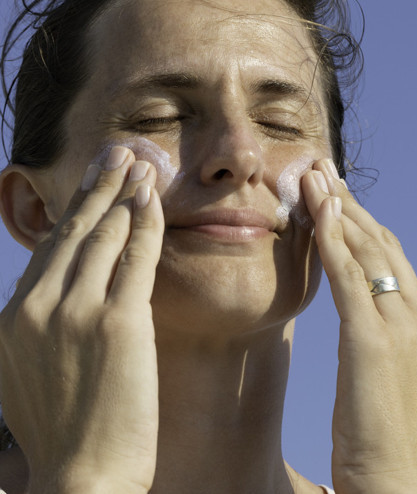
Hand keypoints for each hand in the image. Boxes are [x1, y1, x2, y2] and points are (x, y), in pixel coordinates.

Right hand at [0, 148, 163, 493]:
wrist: (83, 478)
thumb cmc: (68, 437)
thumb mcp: (30, 378)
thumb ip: (37, 336)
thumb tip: (49, 308)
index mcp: (12, 320)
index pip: (48, 253)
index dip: (74, 214)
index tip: (91, 186)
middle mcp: (35, 308)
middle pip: (72, 233)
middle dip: (98, 188)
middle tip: (117, 154)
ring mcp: (74, 312)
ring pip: (104, 236)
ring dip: (125, 193)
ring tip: (142, 163)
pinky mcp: (117, 323)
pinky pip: (135, 257)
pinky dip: (146, 221)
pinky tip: (156, 197)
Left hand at [301, 160, 416, 493]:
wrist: (399, 484)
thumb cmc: (384, 448)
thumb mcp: (386, 385)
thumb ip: (378, 348)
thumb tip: (359, 331)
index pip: (394, 263)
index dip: (364, 227)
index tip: (338, 199)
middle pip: (384, 247)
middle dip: (350, 206)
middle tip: (321, 171)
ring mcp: (405, 328)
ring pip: (368, 253)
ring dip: (336, 210)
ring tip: (312, 177)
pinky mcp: (374, 342)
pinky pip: (349, 277)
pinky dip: (330, 240)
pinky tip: (312, 213)